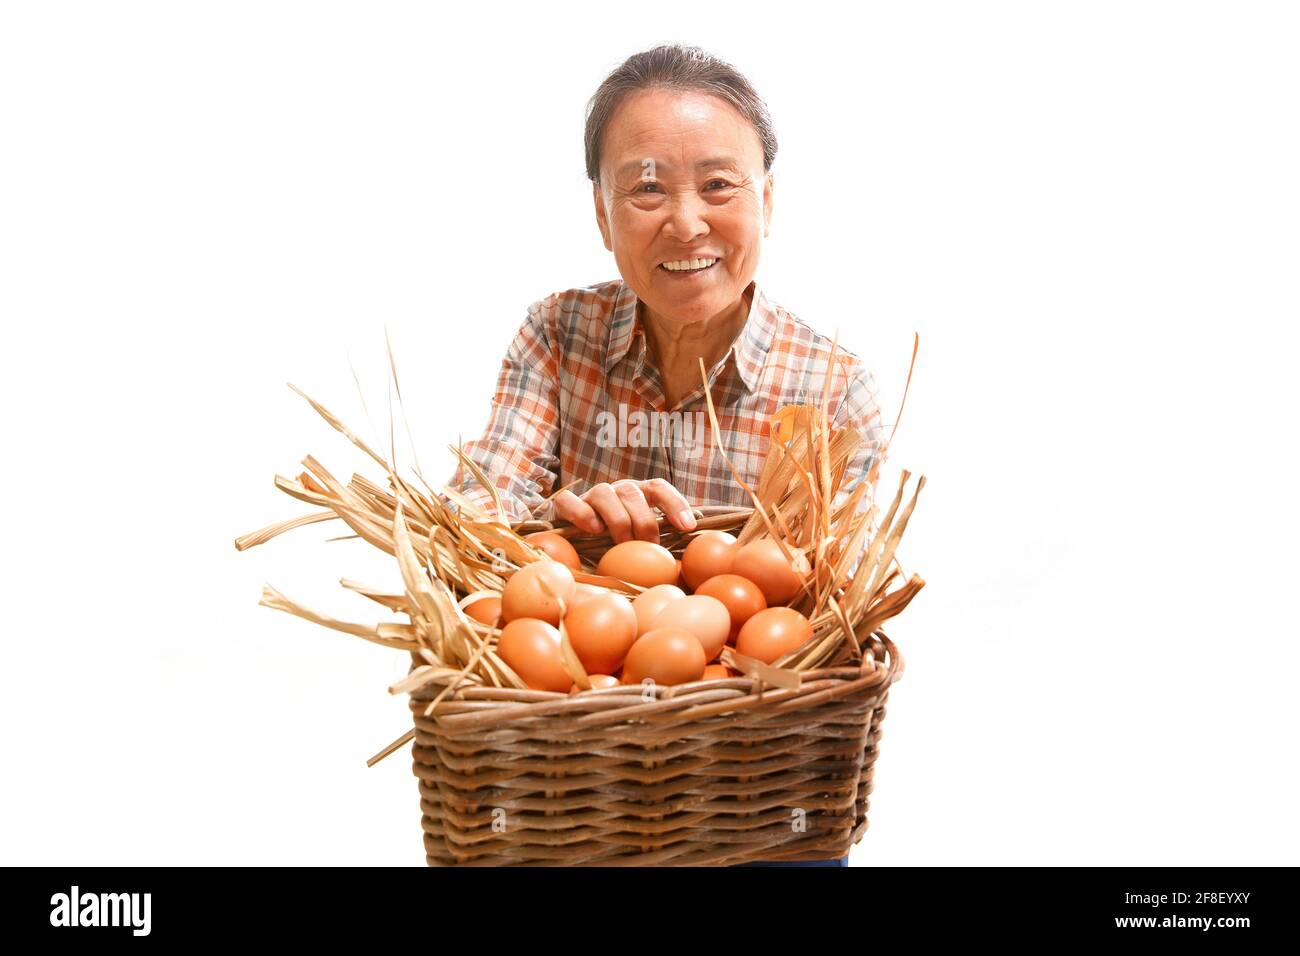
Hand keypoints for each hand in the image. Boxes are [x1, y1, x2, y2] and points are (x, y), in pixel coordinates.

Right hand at [553, 478, 696, 542]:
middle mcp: (616, 490)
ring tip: (622, 543)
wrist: (573, 540)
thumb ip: (656, 543)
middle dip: (644, 521)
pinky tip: (594, 529)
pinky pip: (570, 502)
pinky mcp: (564, 506)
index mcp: (638, 494)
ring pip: (604, 494)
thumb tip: (682, 559)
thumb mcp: (639, 541)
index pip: (658, 488)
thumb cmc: (615, 544)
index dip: (675, 504)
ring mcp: (590, 495)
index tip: (687, 527)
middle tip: (648, 545)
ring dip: (617, 520)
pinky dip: (582, 513)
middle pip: (632, 493)